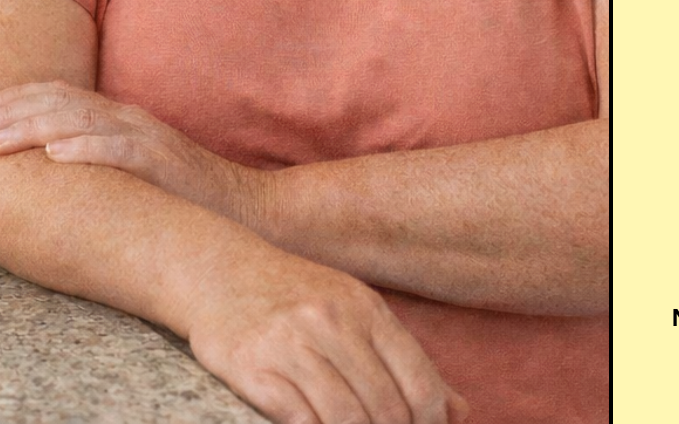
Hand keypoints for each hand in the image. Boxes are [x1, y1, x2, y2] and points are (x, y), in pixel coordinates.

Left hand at [0, 80, 268, 225]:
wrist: (245, 213)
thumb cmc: (184, 200)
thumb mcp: (134, 172)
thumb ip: (99, 161)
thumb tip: (47, 171)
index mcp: (121, 119)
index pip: (61, 96)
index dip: (18, 99)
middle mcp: (130, 121)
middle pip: (62, 103)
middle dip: (11, 111)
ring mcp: (148, 140)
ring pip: (82, 121)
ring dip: (34, 127)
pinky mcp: (164, 166)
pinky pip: (120, 151)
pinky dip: (86, 148)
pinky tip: (55, 154)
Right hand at [187, 243, 469, 423]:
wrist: (217, 268)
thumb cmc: (293, 295)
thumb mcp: (353, 309)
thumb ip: (403, 358)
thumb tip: (461, 411)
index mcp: (363, 307)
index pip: (420, 384)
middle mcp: (331, 321)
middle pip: (386, 409)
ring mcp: (291, 343)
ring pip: (346, 420)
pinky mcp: (253, 366)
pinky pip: (300, 421)